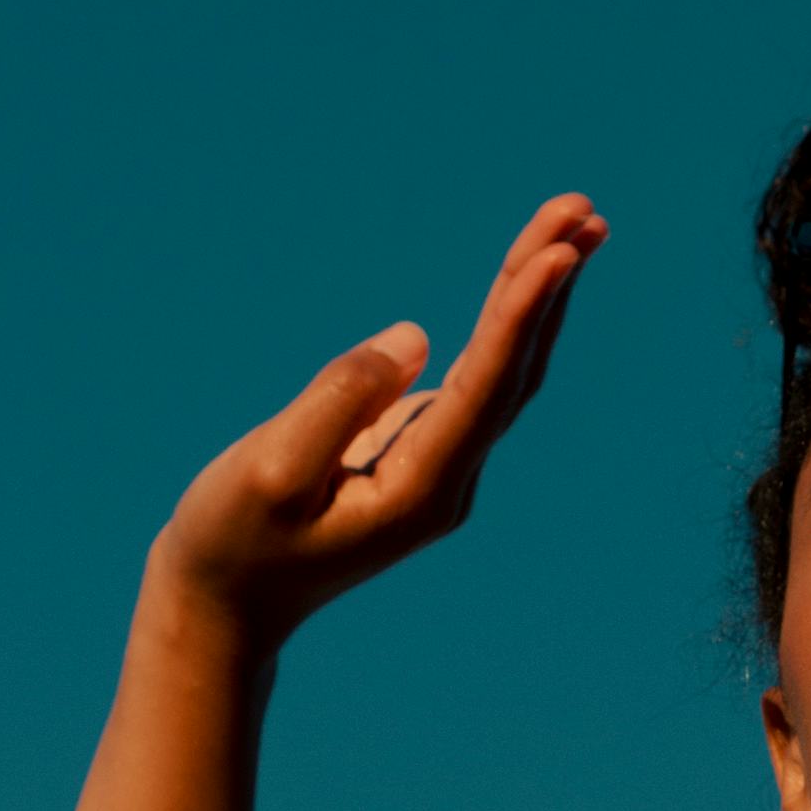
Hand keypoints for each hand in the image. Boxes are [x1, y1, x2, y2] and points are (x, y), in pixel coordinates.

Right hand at [150, 194, 606, 649]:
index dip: (522, 315)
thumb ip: (340, 400)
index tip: (559, 252)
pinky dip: (506, 316)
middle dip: (549, 284)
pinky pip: (476, 371)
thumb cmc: (236, 541)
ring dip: (539, 292)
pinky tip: (532, 271)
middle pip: (515, 369)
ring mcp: (441, 465)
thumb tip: (417, 337)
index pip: (486, 388)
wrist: (227, 603)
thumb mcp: (271, 471)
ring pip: (505, 367)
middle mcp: (450, 479)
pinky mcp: (419, 447)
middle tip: (583, 207)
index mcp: (422, 491)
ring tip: (578, 220)